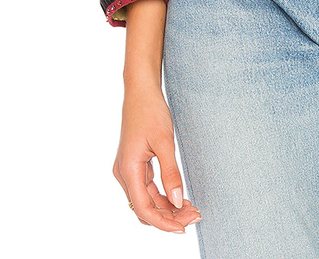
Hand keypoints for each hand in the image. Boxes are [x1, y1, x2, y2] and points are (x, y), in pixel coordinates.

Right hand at [113, 84, 201, 232]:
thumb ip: (171, 173)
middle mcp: (124, 173)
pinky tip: (179, 197)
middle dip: (168, 216)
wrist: (141, 91)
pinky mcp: (134, 165)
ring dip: (167, 207)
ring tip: (191, 209)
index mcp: (128, 170)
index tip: (183, 227)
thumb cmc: (151, 111)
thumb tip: (179, 201)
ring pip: (146, 199)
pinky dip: (162, 195)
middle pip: (145, 207)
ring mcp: (127, 169)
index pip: (144, 208)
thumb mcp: (165, 142)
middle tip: (194, 216)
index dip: (163, 222)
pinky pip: (147, 188)